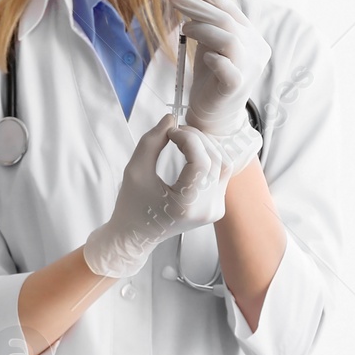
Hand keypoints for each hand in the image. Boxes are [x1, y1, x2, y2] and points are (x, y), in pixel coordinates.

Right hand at [82, 115, 227, 278]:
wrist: (136, 235)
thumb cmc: (131, 206)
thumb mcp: (135, 170)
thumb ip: (151, 141)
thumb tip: (170, 119)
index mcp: (187, 205)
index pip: (201, 161)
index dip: (188, 138)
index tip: (170, 131)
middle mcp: (207, 209)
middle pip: (215, 160)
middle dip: (197, 138)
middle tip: (176, 131)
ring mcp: (215, 210)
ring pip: (223, 165)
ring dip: (206, 146)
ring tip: (184, 140)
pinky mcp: (217, 208)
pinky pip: (221, 175)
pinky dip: (209, 159)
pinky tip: (192, 153)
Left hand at [171, 0, 270, 141]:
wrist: (214, 114)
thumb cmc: (211, 76)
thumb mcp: (207, 42)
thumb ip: (204, 18)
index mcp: (250, 36)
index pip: (230, 9)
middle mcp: (255, 49)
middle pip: (227, 20)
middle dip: (199, 5)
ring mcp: (249, 68)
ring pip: (228, 38)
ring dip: (202, 29)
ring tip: (183, 28)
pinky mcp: (237, 85)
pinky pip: (226, 66)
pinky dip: (213, 58)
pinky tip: (203, 57)